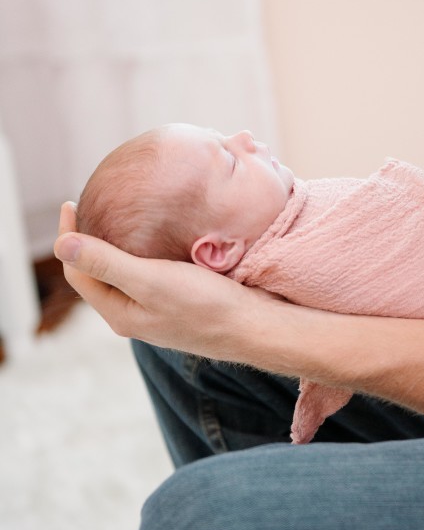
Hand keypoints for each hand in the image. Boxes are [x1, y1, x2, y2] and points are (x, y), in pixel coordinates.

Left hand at [54, 201, 274, 358]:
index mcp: (119, 312)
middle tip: (93, 205)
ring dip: (117, 245)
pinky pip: (152, 272)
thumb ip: (107, 263)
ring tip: (120, 215)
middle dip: (89, 241)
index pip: (78, 272)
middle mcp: (135, 312)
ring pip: (126, 272)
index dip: (69, 238)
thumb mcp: (150, 281)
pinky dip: (145, 250)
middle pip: (99, 273)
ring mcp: (158, 308)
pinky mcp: (180, 300)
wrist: (254, 326)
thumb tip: (61, 245)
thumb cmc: (204, 305)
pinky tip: (158, 234)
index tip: (71, 203)